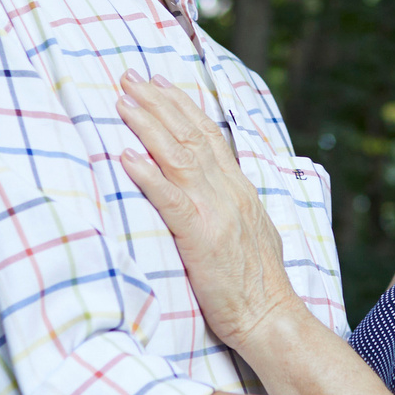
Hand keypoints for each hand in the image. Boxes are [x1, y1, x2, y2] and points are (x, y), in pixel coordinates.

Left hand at [117, 75, 301, 352]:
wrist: (270, 317)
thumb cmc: (255, 284)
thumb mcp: (251, 231)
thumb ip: (230, 204)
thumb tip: (215, 187)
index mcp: (240, 190)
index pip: (209, 134)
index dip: (181, 105)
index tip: (157, 82)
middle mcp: (229, 192)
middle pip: (191, 135)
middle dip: (158, 102)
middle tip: (129, 76)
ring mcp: (216, 212)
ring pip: (179, 156)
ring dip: (149, 125)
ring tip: (123, 102)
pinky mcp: (201, 237)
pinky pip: (171, 199)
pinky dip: (148, 175)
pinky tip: (126, 156)